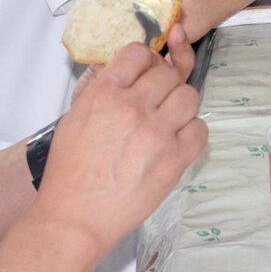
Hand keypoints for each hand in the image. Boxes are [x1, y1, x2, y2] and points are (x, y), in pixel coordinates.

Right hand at [36, 36, 206, 249]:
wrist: (75, 218)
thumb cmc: (69, 174)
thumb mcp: (75, 118)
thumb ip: (103, 91)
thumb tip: (129, 74)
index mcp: (105, 94)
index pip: (139, 53)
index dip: (144, 62)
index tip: (144, 75)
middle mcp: (133, 107)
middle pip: (168, 73)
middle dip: (163, 85)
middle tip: (155, 103)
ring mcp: (157, 132)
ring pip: (190, 96)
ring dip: (180, 106)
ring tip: (167, 122)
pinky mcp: (175, 158)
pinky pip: (200, 129)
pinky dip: (192, 132)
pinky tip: (176, 141)